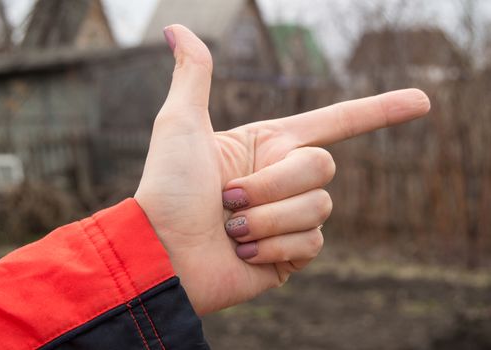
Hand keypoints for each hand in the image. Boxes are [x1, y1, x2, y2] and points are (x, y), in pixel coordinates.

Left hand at [135, 25, 429, 314]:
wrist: (161, 254)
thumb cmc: (167, 188)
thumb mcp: (180, 123)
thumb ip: (194, 74)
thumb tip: (178, 28)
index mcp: (270, 145)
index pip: (336, 122)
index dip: (379, 110)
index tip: (423, 101)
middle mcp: (285, 178)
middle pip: (322, 166)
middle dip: (272, 184)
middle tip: (228, 199)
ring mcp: (290, 217)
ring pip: (319, 206)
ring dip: (266, 218)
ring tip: (230, 228)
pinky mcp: (293, 254)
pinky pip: (311, 242)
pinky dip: (270, 248)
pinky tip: (241, 253)